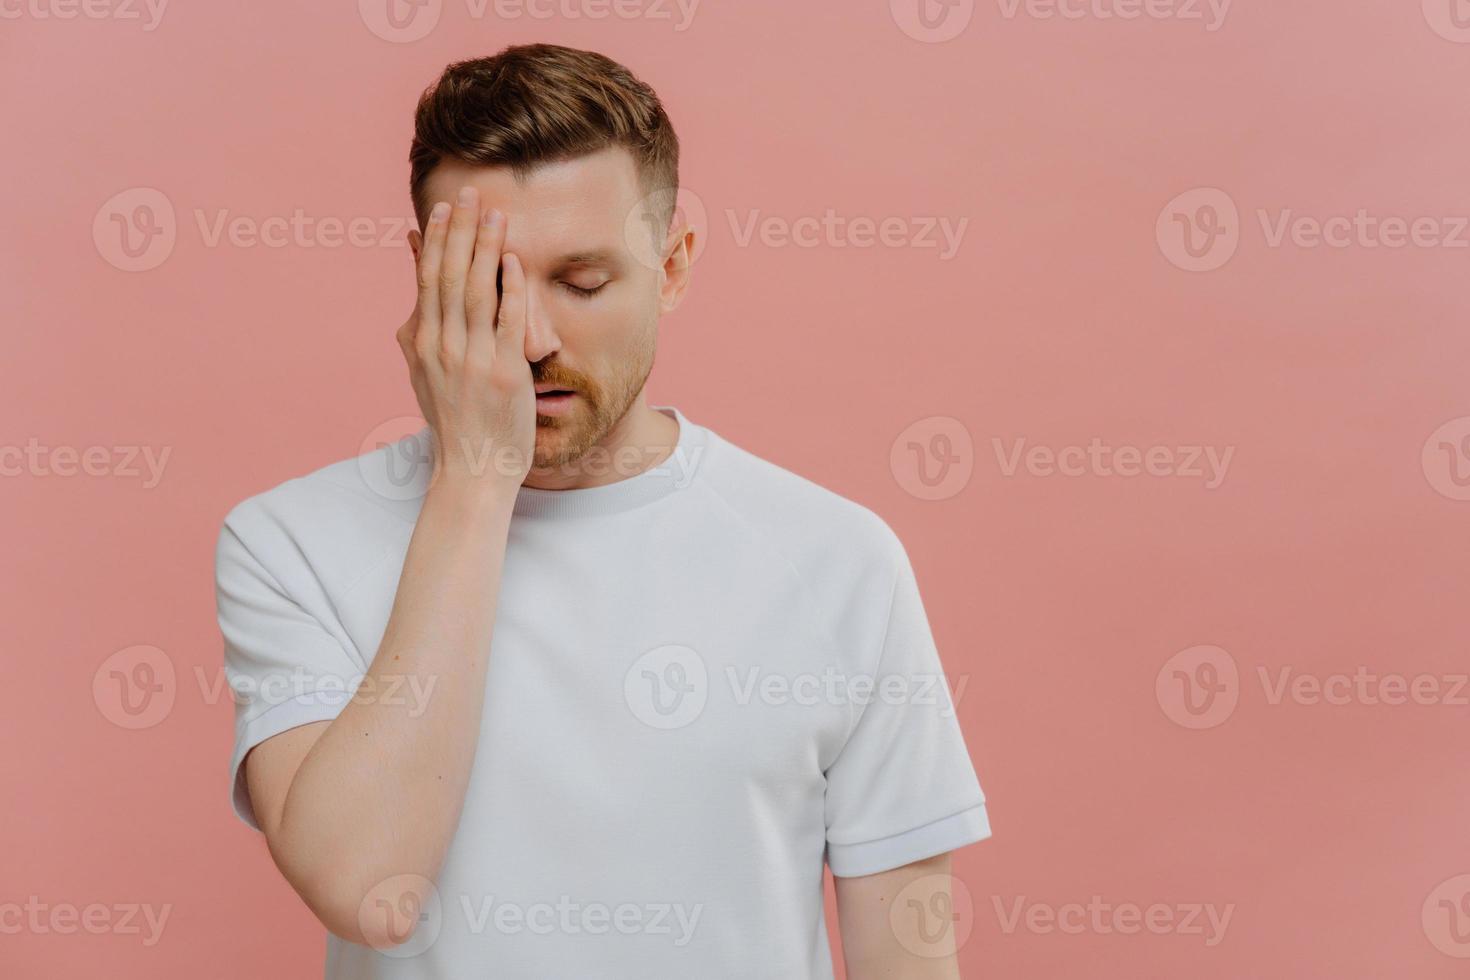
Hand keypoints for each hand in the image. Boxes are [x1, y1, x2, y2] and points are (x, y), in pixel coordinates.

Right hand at [398, 186, 534, 490]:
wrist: (472, 468)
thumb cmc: (454, 420)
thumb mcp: (424, 371)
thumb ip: (419, 327)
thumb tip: (411, 296)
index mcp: (422, 342)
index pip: (429, 279)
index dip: (437, 239)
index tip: (445, 207)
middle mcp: (442, 346)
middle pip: (450, 275)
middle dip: (461, 230)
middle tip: (471, 193)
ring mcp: (471, 358)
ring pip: (476, 291)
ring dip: (486, 248)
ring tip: (496, 214)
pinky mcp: (502, 372)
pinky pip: (506, 321)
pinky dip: (509, 288)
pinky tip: (515, 260)